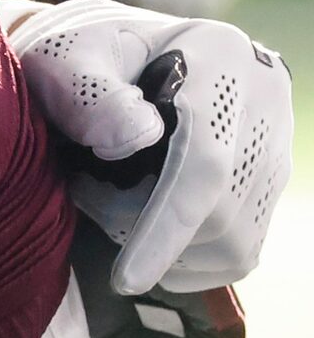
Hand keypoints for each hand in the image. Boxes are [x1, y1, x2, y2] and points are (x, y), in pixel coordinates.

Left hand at [8, 0, 291, 292]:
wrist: (105, 59)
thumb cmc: (73, 60)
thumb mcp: (62, 62)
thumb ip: (88, 94)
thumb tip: (137, 139)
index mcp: (221, 58)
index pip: (206, 162)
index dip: (166, 226)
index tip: (126, 279)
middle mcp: (268, 98)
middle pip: (223, 213)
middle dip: (143, 232)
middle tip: (85, 193)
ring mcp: (275, 141)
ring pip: (235, 242)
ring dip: (164, 250)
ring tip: (110, 203)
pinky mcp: (269, 179)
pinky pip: (238, 252)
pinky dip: (185, 261)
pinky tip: (143, 230)